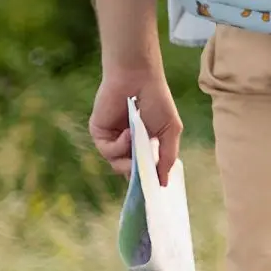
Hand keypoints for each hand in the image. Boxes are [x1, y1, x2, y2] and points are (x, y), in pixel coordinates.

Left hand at [89, 69, 181, 187]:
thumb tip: (164, 183)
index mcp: (144, 143)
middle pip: (129, 171)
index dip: (147, 180)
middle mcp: (127, 144)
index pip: (143, 169)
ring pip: (117, 164)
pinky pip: (107, 151)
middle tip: (144, 176)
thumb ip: (167, 157)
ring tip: (137, 142)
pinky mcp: (99, 134)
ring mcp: (113, 140)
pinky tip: (128, 132)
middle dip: (137, 175)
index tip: (152, 192)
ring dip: (128, 158)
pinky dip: (119, 146)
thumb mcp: (170, 130)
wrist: (138, 78)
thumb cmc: (158, 100)